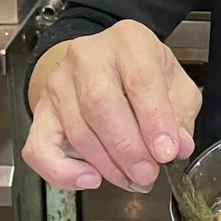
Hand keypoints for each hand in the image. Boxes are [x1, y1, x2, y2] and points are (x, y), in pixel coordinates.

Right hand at [21, 20, 202, 192]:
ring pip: (77, 129)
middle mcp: (88, 56)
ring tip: (131, 179)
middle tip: (147, 174)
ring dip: (106, 164)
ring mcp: (59, 83)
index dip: (154, 120)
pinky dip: (63, 172)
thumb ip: (180, 115)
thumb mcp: (175, 84)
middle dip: (127, 148)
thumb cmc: (142, 74)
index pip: (140, 79)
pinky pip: (40, 148)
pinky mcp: (41, 111)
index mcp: (129, 41)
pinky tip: (90, 179)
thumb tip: (179, 147)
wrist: (104, 66)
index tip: (166, 152)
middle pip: (101, 103)